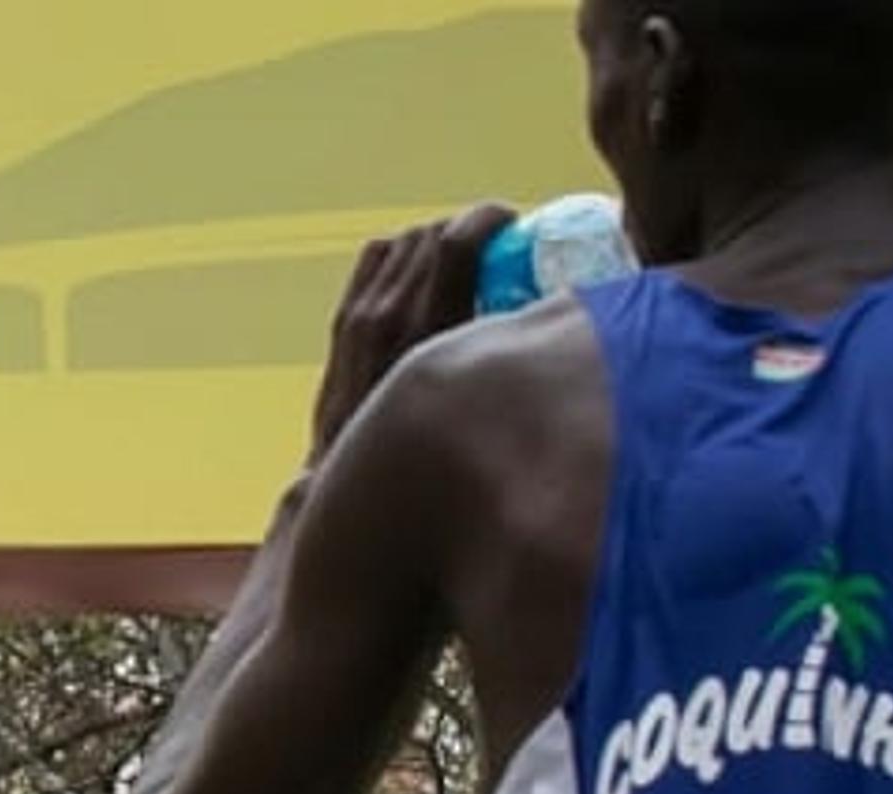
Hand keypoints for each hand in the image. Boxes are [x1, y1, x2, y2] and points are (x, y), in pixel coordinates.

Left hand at [310, 204, 515, 457]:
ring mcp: (361, 315)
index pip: (457, 240)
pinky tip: (418, 272)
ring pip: (401, 242)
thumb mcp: (477, 395)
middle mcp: (390, 313)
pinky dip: (400, 253)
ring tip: (457, 256)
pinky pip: (374, 259)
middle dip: (467, 227)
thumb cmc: (423, 448)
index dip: (489, 218)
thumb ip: (502, 347)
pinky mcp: (344, 321)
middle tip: (494, 244)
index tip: (514, 224)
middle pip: (431, 233)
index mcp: (430, 328)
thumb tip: (548, 312)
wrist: (347, 476)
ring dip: (433, 238)